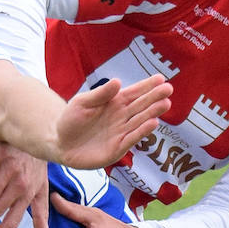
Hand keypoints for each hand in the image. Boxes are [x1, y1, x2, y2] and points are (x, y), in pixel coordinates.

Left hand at [54, 74, 170, 171]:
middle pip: (141, 106)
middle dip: (155, 98)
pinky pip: (131, 139)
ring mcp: (120, 133)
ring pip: (139, 121)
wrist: (60, 143)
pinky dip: (142, 131)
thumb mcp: (82, 102)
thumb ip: (100, 94)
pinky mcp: (117, 149)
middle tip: (169, 89)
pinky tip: (153, 123)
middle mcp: (121, 118)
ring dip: (152, 113)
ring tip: (165, 104)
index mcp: (114, 103)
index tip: (161, 78)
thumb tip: (118, 82)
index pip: (134, 93)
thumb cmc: (71, 120)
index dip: (147, 86)